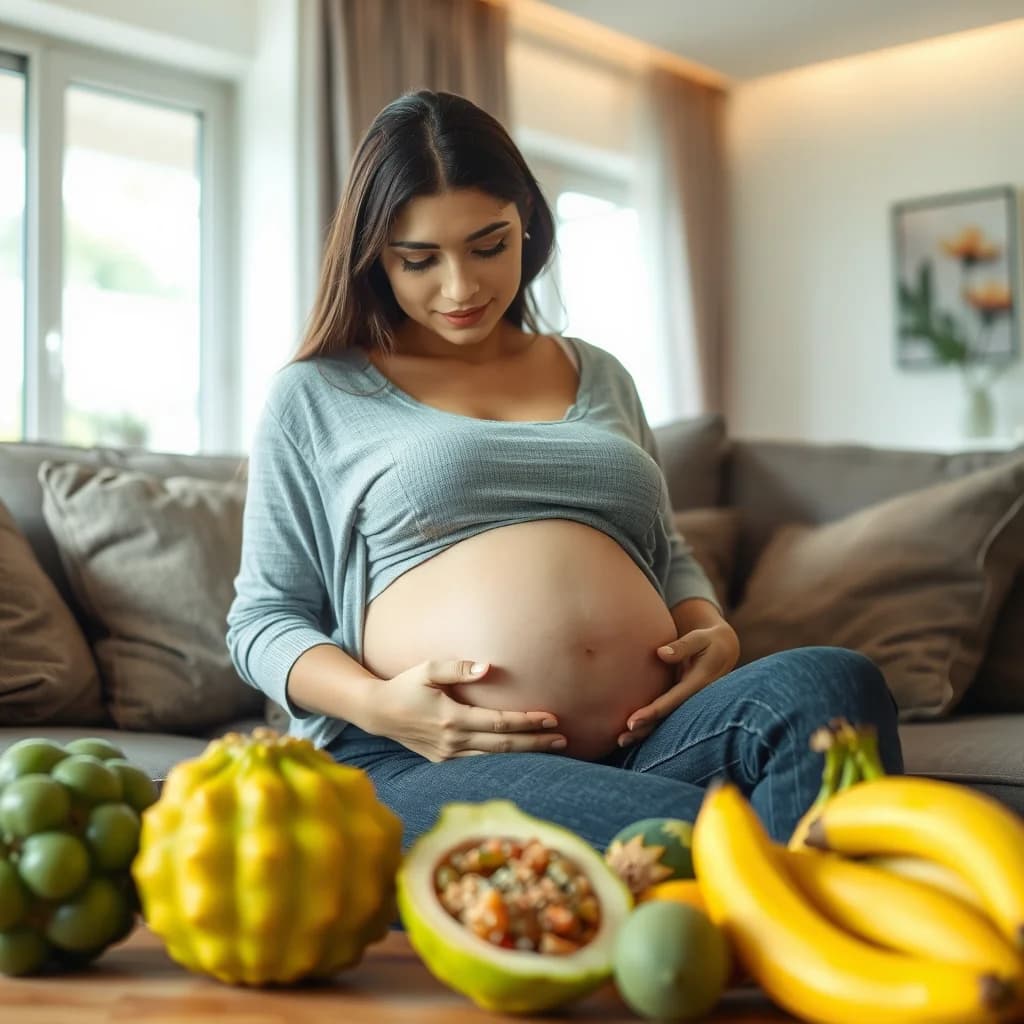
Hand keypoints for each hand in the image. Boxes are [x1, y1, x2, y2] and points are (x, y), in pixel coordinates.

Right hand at [365, 659, 566, 761]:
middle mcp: (453, 742)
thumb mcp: (428, 669)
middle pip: (504, 746)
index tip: (552, 717)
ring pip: (495, 759)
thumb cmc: (405, 685)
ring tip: (552, 749)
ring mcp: (448, 756)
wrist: (378, 713)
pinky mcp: (444, 762)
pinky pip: (481, 764)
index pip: (499, 722)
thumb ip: (458, 668)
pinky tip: (522, 758)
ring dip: (525, 755)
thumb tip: (488, 667)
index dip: (528, 721)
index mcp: (452, 718)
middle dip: (536, 743)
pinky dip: (504, 762)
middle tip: (564, 739)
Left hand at [617, 622, 739, 747]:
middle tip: (621, 740)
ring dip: (644, 732)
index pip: (672, 701)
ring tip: (620, 742)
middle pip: (667, 718)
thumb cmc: (708, 641)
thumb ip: (684, 645)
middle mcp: (692, 699)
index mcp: (699, 684)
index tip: (632, 722)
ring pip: (665, 721)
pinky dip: (648, 724)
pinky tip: (629, 733)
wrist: (723, 650)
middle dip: (645, 730)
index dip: (653, 712)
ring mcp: (685, 702)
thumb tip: (661, 653)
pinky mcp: (679, 700)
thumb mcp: (701, 639)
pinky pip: (664, 714)